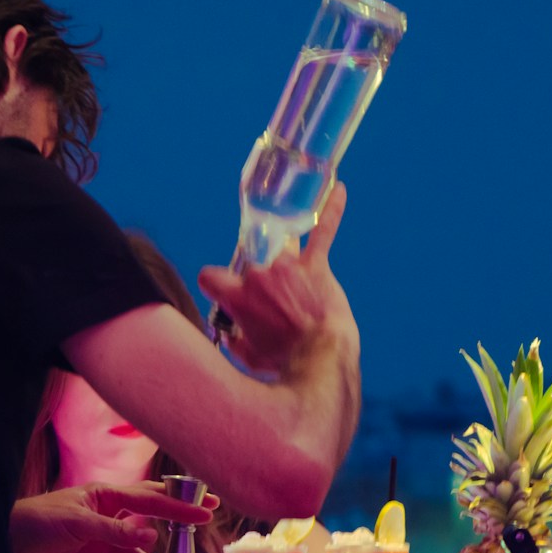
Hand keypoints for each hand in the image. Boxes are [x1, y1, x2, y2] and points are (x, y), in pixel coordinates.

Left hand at [10, 480, 217, 552]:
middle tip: (204, 531)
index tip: (205, 510)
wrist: (3, 545)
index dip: (178, 505)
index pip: (149, 501)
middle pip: (148, 527)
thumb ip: (113, 532)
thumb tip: (151, 539)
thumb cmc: (35, 520)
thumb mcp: (76, 522)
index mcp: (105, 498)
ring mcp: (98, 546)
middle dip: (175, 531)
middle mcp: (107, 521)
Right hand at [198, 182, 357, 374]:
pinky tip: (340, 189)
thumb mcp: (248, 358)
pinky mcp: (315, 267)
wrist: (320, 361)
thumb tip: (231, 336)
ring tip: (300, 292)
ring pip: (280, 252)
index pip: (211, 277)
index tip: (225, 297)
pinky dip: (332, 209)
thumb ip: (235, 341)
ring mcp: (287, 267)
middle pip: (251, 267)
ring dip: (286, 270)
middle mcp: (258, 275)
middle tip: (277, 312)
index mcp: (237, 296)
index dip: (218, 287)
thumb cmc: (284, 364)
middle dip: (261, 287)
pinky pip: (322, 231)